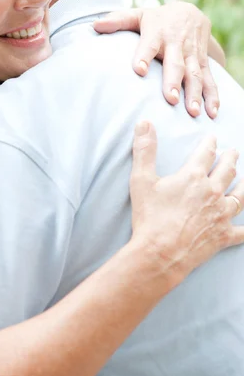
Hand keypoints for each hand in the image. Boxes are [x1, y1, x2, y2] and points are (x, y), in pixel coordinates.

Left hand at [94, 2, 219, 119]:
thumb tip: (95, 25)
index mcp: (157, 33)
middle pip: (175, 64)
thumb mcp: (138, 15)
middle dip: (173, 81)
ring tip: (192, 111)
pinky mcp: (204, 62)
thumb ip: (118, 21)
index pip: (148, 45)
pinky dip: (213, 96)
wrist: (191, 11)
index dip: (144, 56)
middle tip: (169, 99)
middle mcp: (176, 44)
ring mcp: (192, 54)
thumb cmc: (157, 19)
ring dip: (195, 93)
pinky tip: (212, 112)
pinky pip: (210, 79)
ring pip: (194, 74)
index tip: (139, 70)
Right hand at [130, 121, 243, 285]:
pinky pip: (242, 231)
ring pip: (240, 195)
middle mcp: (212, 192)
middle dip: (231, 159)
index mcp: (193, 177)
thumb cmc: (150, 217)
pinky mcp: (224, 235)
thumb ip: (144, 149)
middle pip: (227, 171)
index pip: (206, 153)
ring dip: (243, 185)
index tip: (212, 138)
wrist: (160, 253)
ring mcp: (221, 214)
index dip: (210, 144)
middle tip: (233, 153)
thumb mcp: (141, 180)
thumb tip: (144, 123)